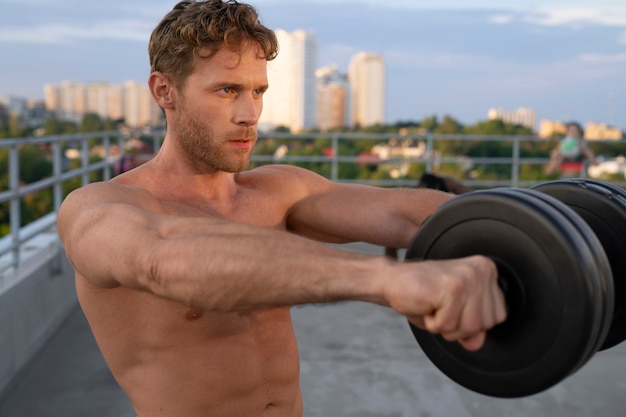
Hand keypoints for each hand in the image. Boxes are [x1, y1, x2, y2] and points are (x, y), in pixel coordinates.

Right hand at [386, 255, 505, 350]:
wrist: (392, 280)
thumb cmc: (422, 295)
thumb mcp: (453, 314)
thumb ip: (471, 329)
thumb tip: (476, 343)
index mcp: (487, 271)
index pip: (497, 317)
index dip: (470, 321)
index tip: (451, 305)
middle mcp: (482, 271)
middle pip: (484, 324)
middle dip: (457, 325)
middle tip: (440, 306)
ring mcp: (468, 277)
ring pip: (469, 328)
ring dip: (444, 326)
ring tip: (433, 305)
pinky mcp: (452, 287)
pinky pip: (447, 325)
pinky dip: (432, 323)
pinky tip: (426, 304)